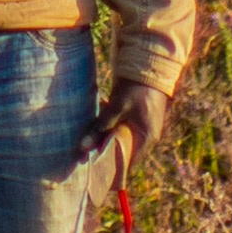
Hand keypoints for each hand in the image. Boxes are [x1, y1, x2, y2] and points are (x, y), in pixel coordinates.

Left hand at [80, 58, 190, 190]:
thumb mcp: (116, 108)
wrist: (148, 63)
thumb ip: (100, 127)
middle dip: (102, 150)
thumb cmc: (136, 88)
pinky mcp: (134, 117)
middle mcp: (145, 137)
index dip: (109, 168)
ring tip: (89, 131)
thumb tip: (82, 148)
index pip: (126, 164)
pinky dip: (108, 124)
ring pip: (118, 138)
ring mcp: (140, 127)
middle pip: (120, 151)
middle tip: (83, 151)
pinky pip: (119, 126)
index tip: (90, 169)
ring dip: (103, 135)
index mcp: (146, 139)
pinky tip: (99, 113)